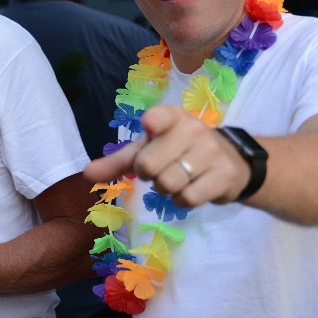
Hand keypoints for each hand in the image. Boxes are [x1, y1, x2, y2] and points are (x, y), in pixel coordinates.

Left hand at [84, 104, 249, 205]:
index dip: (153, 122)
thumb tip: (86, 174)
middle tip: (158, 169)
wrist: (230, 162)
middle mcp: (192, 129)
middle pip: (150, 165)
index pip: (161, 116)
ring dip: (165, 189)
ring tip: (176, 178)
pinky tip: (190, 189)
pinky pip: (188, 198)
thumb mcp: (148, 149)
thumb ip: (117, 162)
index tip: (148, 125)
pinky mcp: (224, 175)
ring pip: (168, 184)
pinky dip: (181, 200)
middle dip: (148, 174)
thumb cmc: (178, 151)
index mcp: (171, 117)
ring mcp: (211, 152)